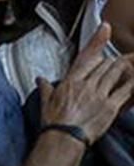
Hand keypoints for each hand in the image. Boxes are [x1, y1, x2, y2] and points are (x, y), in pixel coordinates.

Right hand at [40, 24, 133, 143]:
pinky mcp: (110, 107)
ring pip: (115, 74)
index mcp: (71, 81)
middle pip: (105, 64)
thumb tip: (40, 80)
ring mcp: (99, 95)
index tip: (105, 28)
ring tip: (129, 64)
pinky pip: (124, 91)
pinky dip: (131, 84)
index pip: (86, 56)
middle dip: (113, 61)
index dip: (97, 40)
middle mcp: (86, 85)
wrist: (63, 137)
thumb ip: (46, 87)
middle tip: (121, 58)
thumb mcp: (46, 101)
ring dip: (124, 68)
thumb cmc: (54, 121)